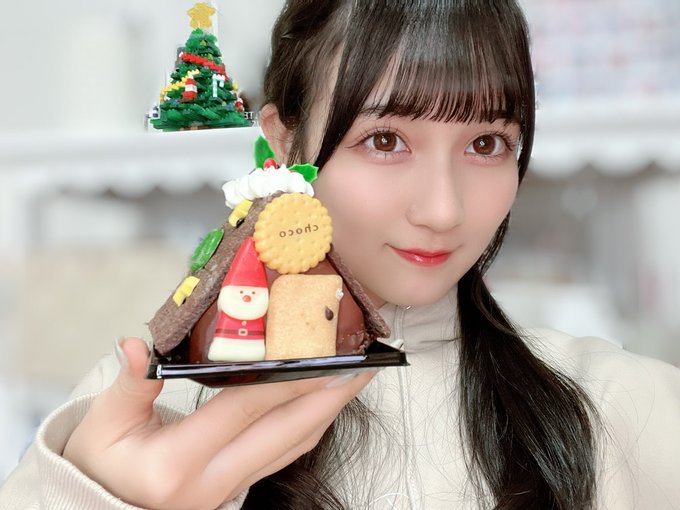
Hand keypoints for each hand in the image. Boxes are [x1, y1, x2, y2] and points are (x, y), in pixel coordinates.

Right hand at [63, 337, 375, 509]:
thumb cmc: (98, 467)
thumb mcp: (103, 425)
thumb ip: (130, 385)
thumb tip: (138, 345)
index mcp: (177, 464)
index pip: (246, 410)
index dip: (290, 379)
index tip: (326, 354)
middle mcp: (213, 482)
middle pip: (287, 433)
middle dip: (330, 397)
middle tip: (363, 366)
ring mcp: (228, 492)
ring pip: (293, 448)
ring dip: (327, 411)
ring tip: (352, 380)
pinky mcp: (235, 490)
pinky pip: (283, 456)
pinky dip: (307, 427)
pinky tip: (320, 405)